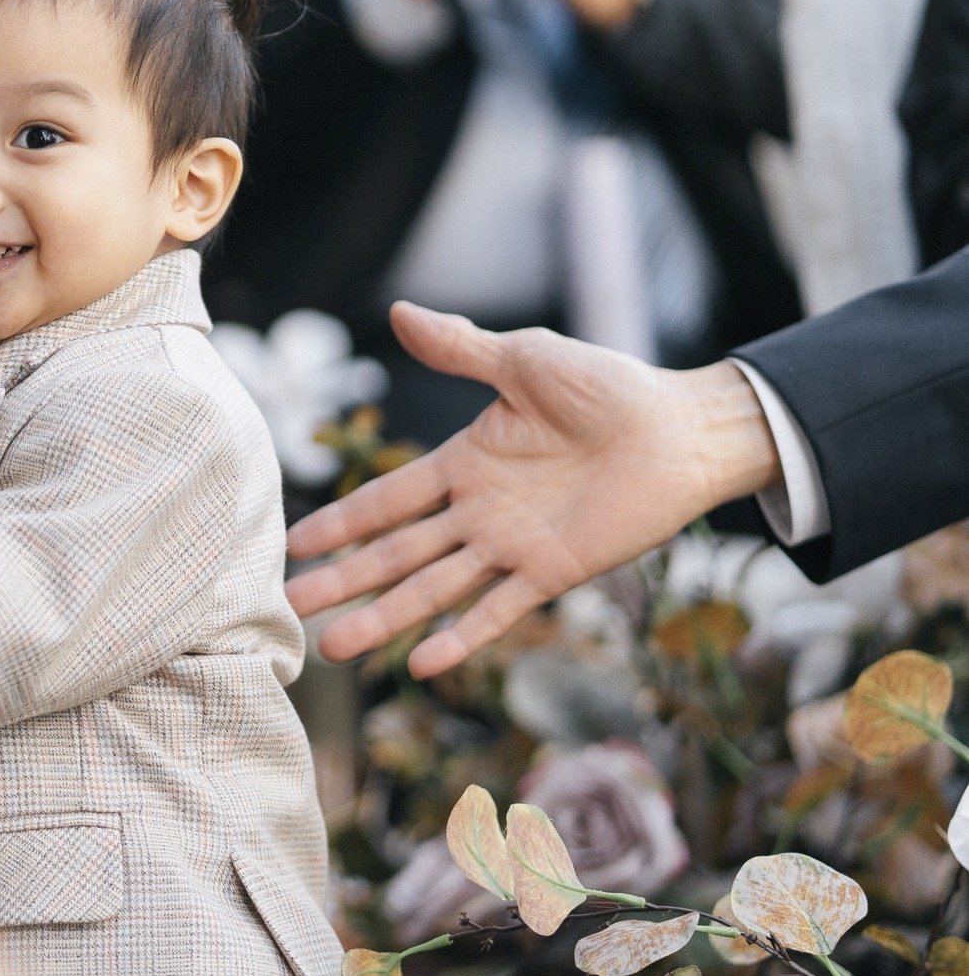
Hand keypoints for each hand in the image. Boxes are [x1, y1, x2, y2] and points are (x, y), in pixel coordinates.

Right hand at [283, 303, 783, 676]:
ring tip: (337, 649)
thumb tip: (396, 311)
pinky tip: (425, 663)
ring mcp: (513, 547)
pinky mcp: (555, 571)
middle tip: (291, 607)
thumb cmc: (608, 387)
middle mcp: (479, 513)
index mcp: (465, 463)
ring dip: (385, 618)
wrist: (683, 427)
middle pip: (395, 553)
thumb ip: (460, 349)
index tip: (293, 544)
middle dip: (343, 580)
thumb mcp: (523, 360)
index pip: (387, 499)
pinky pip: (501, 610)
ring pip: (433, 588)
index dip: (341, 522)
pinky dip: (465, 638)